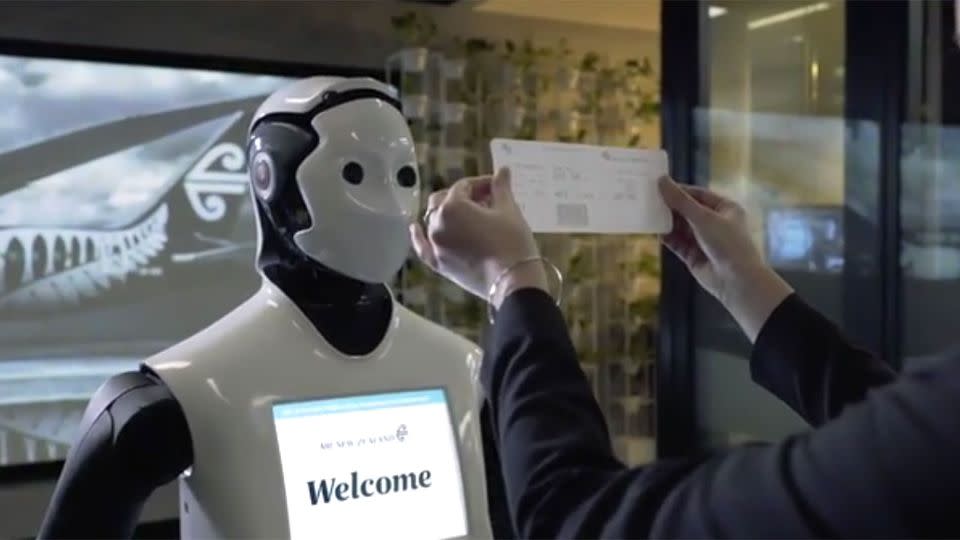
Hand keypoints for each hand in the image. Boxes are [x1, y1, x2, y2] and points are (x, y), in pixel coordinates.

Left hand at [409, 168, 547, 308]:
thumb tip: (503, 170)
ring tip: (467, 215)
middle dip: (463, 196)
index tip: (497, 187)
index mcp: (452, 206)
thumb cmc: (512, 242)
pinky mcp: (438, 264)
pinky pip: (422, 247)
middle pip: (444, 200)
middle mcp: (437, 223)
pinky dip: (418, 236)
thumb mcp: (509, 210)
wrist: (512, 282)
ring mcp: (435, 244)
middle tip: (485, 200)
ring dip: (447, 213)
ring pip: (433, 220)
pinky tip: (415, 227)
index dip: (481, 184)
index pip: (464, 186)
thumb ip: (501, 188)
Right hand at [658, 177, 792, 341]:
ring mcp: (703, 240)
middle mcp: (714, 222)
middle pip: (687, 210)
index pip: (698, 194)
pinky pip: (677, 243)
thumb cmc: (726, 242)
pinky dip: (666, 237)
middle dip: (669, 206)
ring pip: (680, 227)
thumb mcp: (703, 218)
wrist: (736, 280)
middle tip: (646, 198)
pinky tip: (653, 230)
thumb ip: (680, 201)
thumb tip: (661, 180)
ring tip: (646, 213)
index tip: (657, 185)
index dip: (679, 190)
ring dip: (666, 221)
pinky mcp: (693, 255)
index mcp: (724, 208)